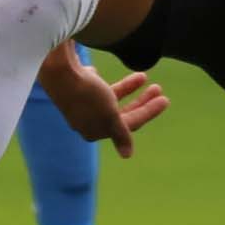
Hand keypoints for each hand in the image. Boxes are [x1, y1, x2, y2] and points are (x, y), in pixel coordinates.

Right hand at [37, 46, 169, 158]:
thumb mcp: (109, 116)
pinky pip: (93, 87)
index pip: (129, 124)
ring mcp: (78, 103)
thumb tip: (127, 155)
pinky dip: (102, 83)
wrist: (58, 70)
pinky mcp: (73, 87)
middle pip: (120, 112)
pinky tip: (99, 75)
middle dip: (141, 101)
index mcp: (94, 130)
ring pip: (109, 97)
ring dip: (128, 88)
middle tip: (158, 88)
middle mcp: (85, 120)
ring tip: (142, 76)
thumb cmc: (87, 94)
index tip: (165, 99)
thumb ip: (121, 134)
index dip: (148, 112)